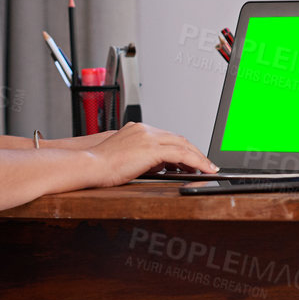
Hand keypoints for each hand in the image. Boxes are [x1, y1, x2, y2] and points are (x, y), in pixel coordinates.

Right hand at [83, 122, 217, 186]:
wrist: (91, 165)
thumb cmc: (101, 166)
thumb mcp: (126, 158)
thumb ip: (144, 158)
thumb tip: (158, 166)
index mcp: (138, 130)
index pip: (167, 137)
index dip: (182, 148)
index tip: (190, 159)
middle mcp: (145, 130)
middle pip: (178, 139)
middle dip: (194, 152)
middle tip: (205, 164)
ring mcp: (148, 137)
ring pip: (183, 144)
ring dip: (198, 157)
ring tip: (207, 168)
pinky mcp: (152, 148)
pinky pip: (181, 154)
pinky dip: (195, 162)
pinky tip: (201, 170)